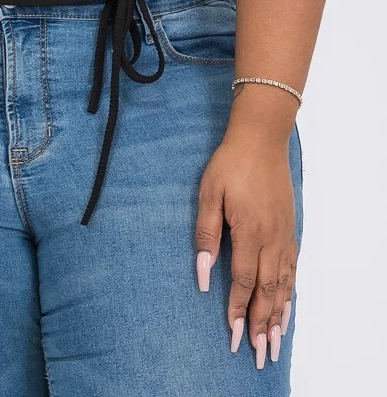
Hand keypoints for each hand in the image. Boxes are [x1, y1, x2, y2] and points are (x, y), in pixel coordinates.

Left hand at [194, 127, 297, 367]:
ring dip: (279, 316)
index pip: (243, 281)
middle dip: (262, 324)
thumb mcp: (208, 193)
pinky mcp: (290, 230)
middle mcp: (271, 239)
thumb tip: (201, 271)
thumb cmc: (230, 164)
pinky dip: (291, 293)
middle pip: (268, 291)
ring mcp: (284, 235)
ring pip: (284, 285)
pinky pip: (293, 270)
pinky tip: (287, 307)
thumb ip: (206, 233)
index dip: (238, 310)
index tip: (233, 335)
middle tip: (259, 354)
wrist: (261, 139)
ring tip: (275, 343)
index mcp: (249, 232)